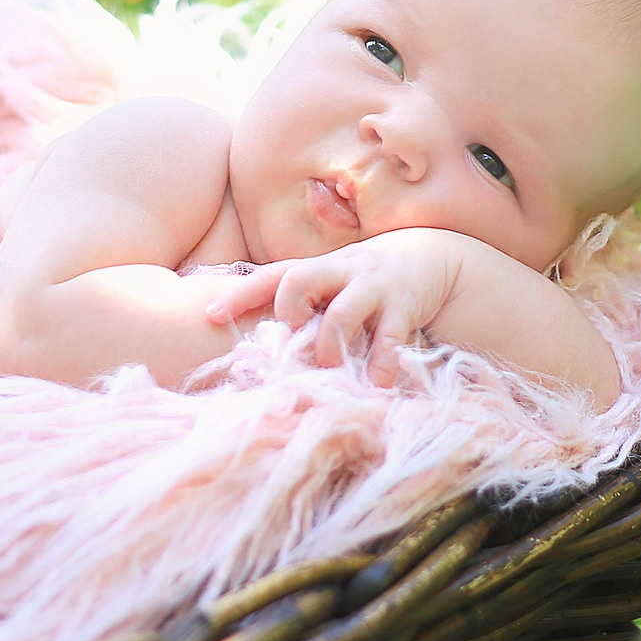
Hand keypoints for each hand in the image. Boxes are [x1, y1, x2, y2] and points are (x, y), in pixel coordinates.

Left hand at [206, 230, 466, 384]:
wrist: (430, 257)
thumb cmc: (365, 281)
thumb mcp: (331, 282)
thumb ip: (301, 304)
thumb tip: (253, 341)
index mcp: (318, 269)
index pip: (271, 276)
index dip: (239, 294)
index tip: (210, 315)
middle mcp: (340, 272)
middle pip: (300, 278)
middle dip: (288, 308)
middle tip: (290, 333)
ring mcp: (372, 288)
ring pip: (342, 312)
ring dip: (330, 344)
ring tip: (329, 367)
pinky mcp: (404, 306)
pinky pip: (391, 336)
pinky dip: (382, 362)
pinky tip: (377, 384)